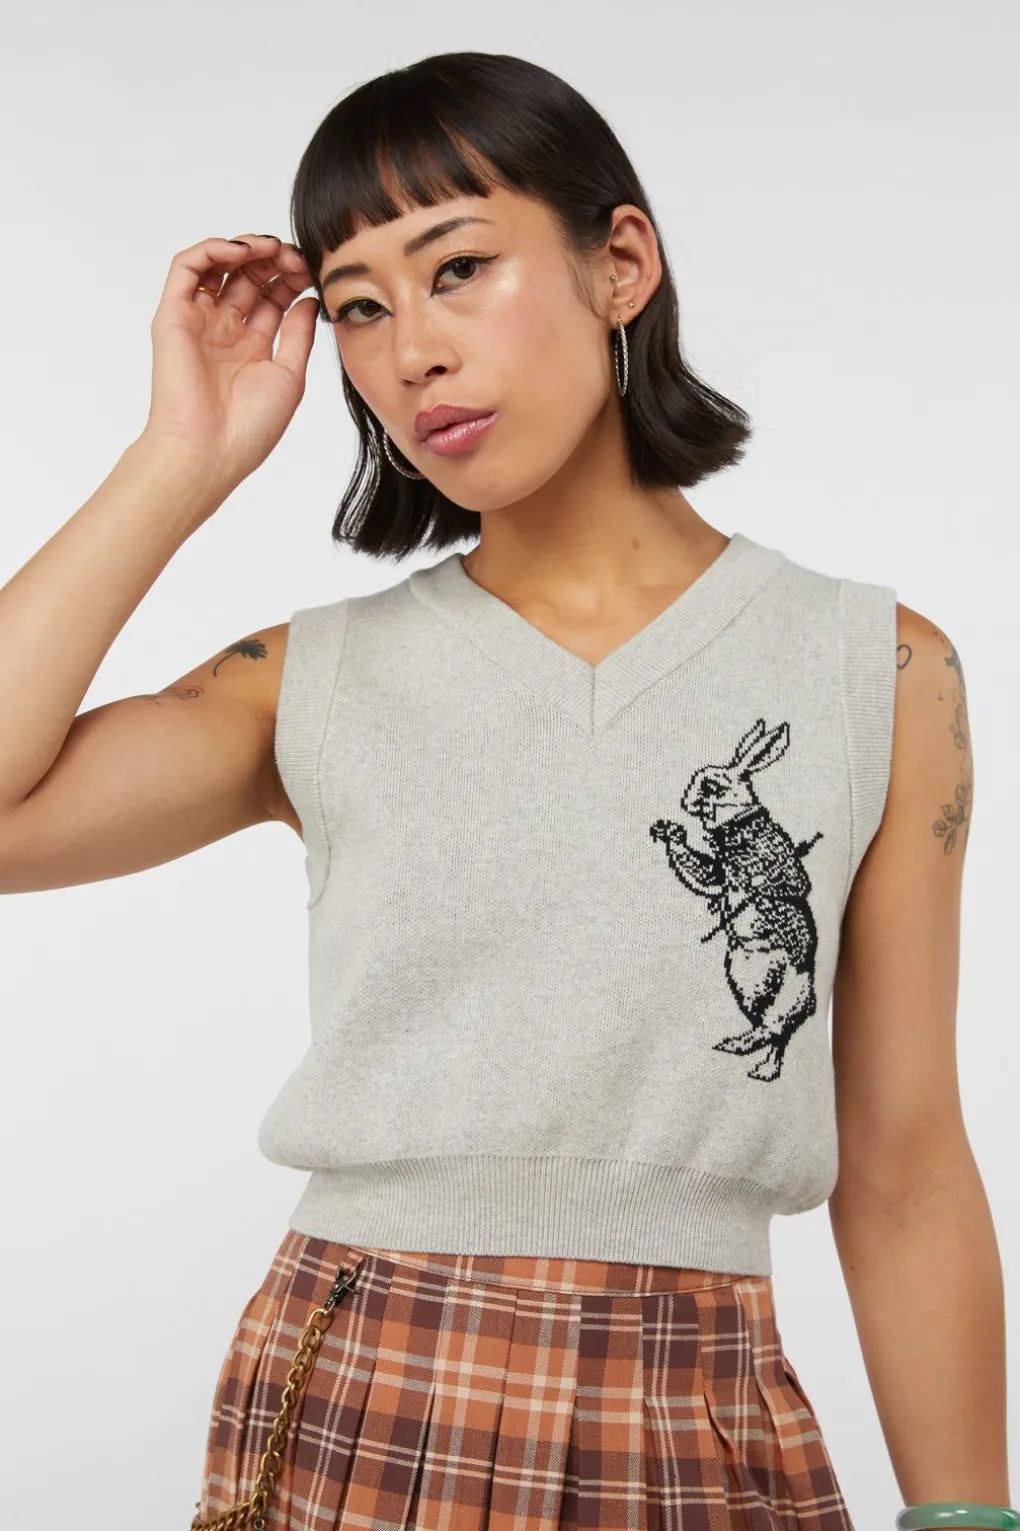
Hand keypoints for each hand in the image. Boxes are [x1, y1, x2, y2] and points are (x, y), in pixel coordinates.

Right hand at [140, 233, 317, 491]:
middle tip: (295, 256)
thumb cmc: (249, 427)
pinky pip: (186, 268)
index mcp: (252, 347)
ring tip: (272, 248)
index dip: (293, 278)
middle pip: (249, 277)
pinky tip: (241, 251)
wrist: (208, 450)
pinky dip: (212, 250)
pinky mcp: (173, 315)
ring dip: (247, 248)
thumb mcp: (289, 375)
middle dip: (274, 260)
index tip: (313, 270)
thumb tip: (309, 298)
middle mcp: (224, 331)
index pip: (273, 296)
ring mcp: (198, 321)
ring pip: (219, 266)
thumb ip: (298, 333)